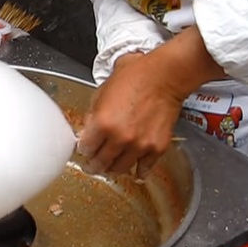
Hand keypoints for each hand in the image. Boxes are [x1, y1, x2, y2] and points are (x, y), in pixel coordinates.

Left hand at [78, 26, 224, 173]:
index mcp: (102, 124)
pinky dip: (138, 170)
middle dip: (93, 165)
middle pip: (100, 163)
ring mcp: (139, 145)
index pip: (85, 148)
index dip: (83, 149)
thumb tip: (87, 132)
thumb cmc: (134, 77)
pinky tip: (135, 170)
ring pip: (120, 169)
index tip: (85, 149)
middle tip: (92, 166)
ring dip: (113, 169)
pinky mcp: (157, 147)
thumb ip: (92, 116)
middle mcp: (120, 138)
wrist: (164, 76)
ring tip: (110, 166)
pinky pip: (144, 168)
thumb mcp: (101, 93)